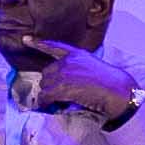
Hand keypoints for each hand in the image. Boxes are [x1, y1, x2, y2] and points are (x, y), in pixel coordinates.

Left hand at [12, 43, 137, 126]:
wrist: (119, 91)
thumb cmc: (112, 83)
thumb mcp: (94, 68)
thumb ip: (79, 69)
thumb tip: (67, 81)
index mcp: (77, 54)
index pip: (54, 46)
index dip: (38, 43)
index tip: (25, 39)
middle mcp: (68, 61)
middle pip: (47, 73)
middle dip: (50, 84)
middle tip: (57, 94)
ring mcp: (64, 73)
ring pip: (45, 85)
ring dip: (48, 94)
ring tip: (57, 101)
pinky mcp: (62, 87)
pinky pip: (46, 95)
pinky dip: (45, 102)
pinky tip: (48, 105)